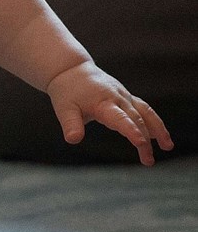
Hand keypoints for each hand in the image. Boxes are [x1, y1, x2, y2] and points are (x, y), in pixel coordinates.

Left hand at [46, 61, 173, 165]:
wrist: (71, 70)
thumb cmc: (66, 91)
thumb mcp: (63, 108)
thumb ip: (70, 124)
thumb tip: (72, 140)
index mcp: (103, 102)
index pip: (121, 119)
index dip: (132, 131)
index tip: (142, 144)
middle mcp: (117, 98)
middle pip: (136, 119)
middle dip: (145, 140)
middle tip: (148, 161)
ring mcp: (123, 96)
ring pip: (146, 112)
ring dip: (158, 128)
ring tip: (167, 146)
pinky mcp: (125, 96)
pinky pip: (143, 108)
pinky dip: (153, 121)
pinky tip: (158, 135)